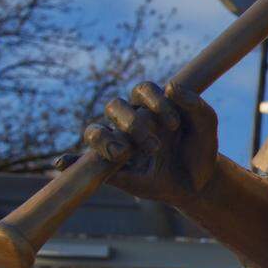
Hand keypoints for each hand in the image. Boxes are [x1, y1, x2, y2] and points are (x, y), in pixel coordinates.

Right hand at [56, 81, 218, 206]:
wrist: (200, 182)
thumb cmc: (200, 148)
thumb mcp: (207, 125)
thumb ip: (195, 104)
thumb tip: (171, 86)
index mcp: (152, 106)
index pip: (142, 90)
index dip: (155, 102)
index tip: (173, 124)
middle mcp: (131, 121)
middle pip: (115, 106)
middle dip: (133, 123)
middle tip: (155, 146)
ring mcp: (119, 144)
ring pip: (95, 131)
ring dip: (105, 140)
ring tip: (123, 154)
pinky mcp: (112, 170)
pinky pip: (84, 163)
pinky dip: (69, 161)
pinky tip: (61, 163)